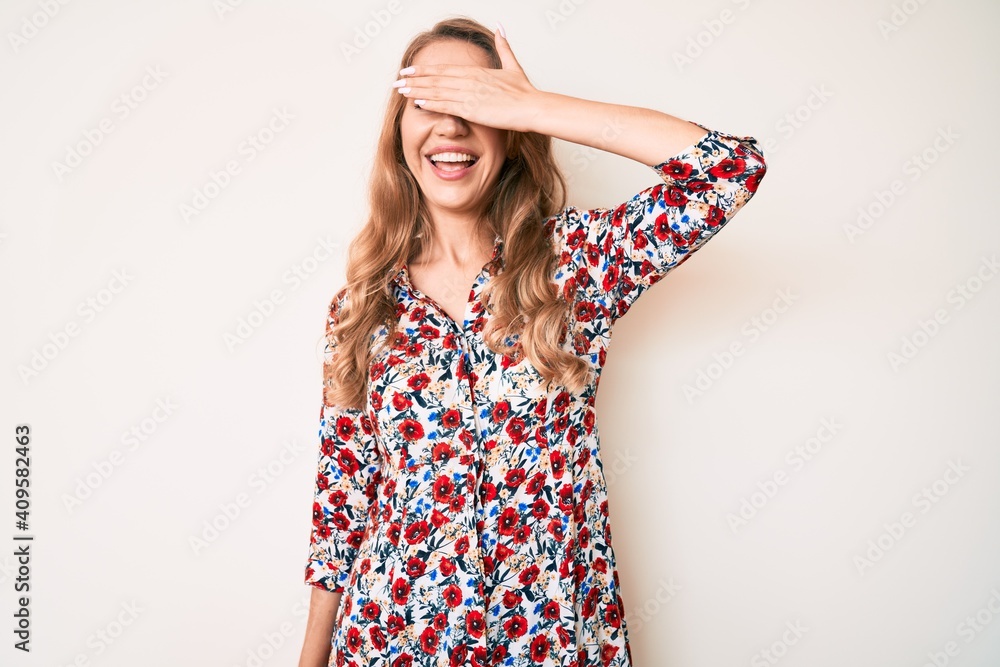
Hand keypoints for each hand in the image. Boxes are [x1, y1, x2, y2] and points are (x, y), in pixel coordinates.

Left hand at [393, 27, 543, 132]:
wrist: (531, 106)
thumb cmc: (524, 91)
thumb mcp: (513, 65)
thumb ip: (503, 46)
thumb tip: (500, 27)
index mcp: (475, 72)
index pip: (443, 69)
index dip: (424, 70)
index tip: (409, 70)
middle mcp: (469, 81)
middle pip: (435, 79)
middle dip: (414, 80)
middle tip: (397, 81)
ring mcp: (469, 95)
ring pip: (437, 91)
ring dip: (417, 91)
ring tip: (401, 91)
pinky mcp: (472, 109)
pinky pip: (446, 105)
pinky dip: (431, 103)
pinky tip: (418, 102)